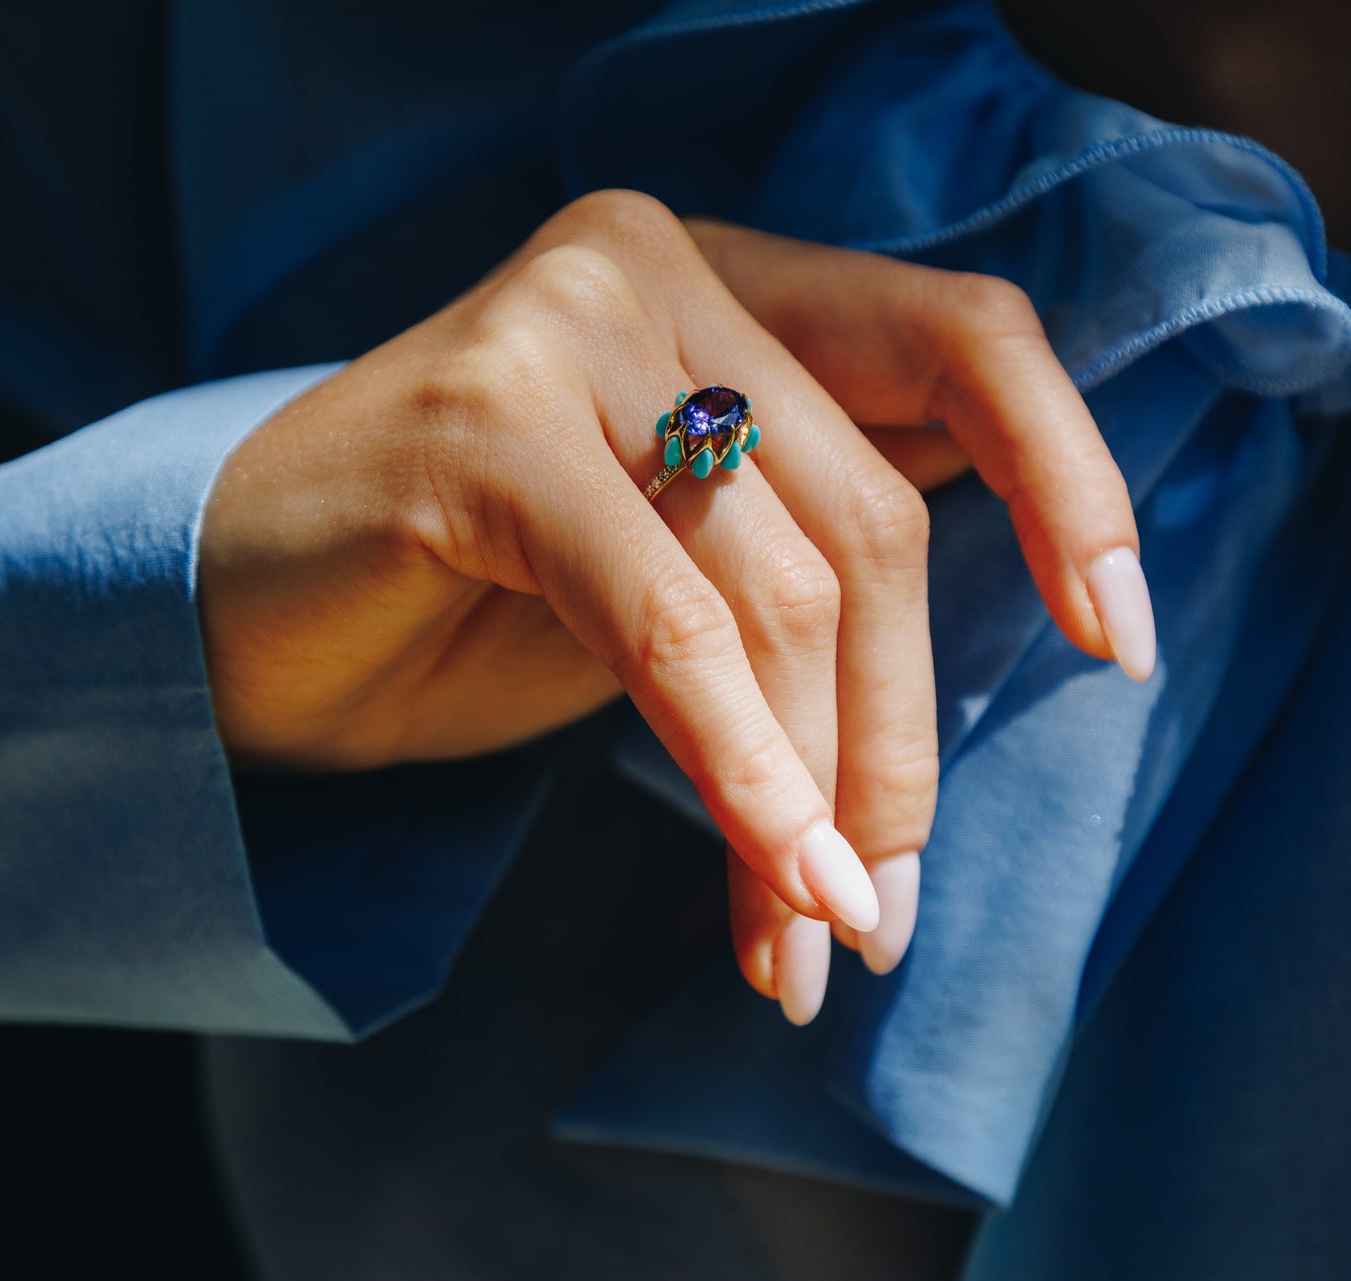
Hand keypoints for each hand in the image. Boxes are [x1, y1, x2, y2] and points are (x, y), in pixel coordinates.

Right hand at [198, 190, 1150, 1022]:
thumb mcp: (691, 560)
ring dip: (813, 796)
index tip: (1116, 648)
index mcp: (737, 285)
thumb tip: (1040, 619)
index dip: (1073, 484)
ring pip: (785, 585)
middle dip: (894, 749)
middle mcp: (660, 266)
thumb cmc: (476, 601)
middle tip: (874, 916)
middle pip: (877, 522)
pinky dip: (737, 768)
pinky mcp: (481, 422)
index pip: (968, 342)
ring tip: (806, 945)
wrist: (234, 618)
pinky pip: (669, 619)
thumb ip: (825, 542)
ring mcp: (568, 324)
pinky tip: (770, 890)